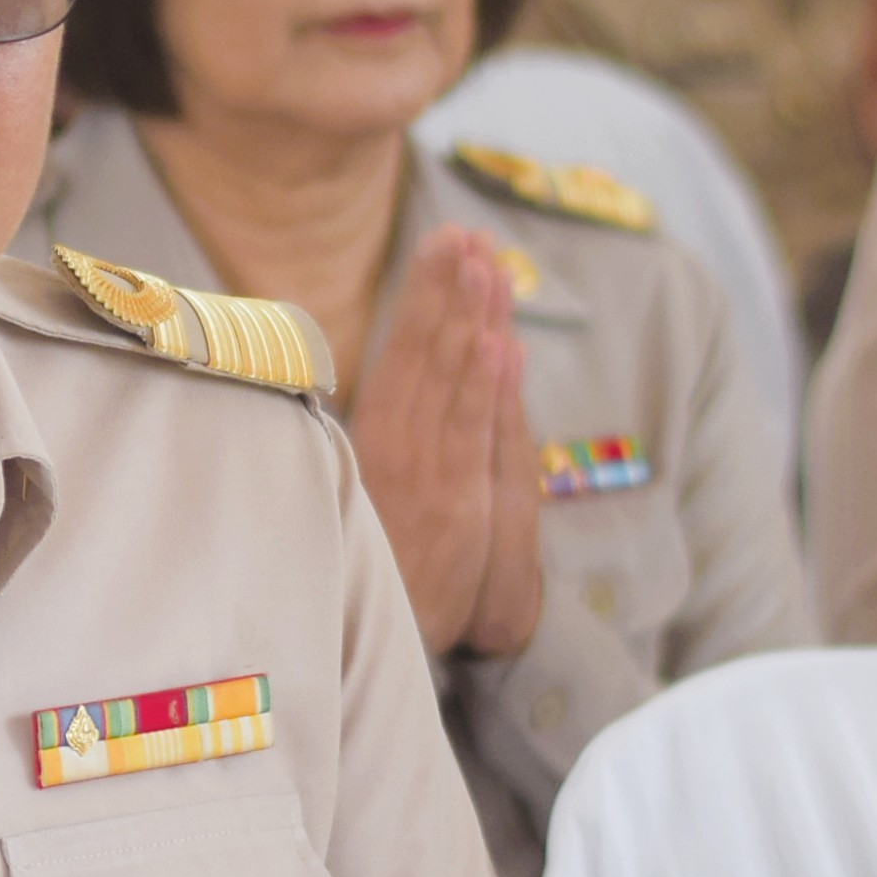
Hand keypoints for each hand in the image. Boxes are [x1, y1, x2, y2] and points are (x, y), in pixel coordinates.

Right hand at [349, 227, 531, 656]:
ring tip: (480, 263)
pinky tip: (495, 344)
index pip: (411, 355)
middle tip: (461, 232)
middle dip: (447, 291)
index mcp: (381, 440)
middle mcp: (402, 450)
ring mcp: (428, 476)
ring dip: (467, 320)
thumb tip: (488, 353)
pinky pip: (472, 435)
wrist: (394, 644)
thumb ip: (432, 424)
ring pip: (451, 385)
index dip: (429, 298)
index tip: (447, 243)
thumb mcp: (396, 490)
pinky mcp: (455, 506)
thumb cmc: (394, 569)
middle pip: (429, 357)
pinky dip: (484, 389)